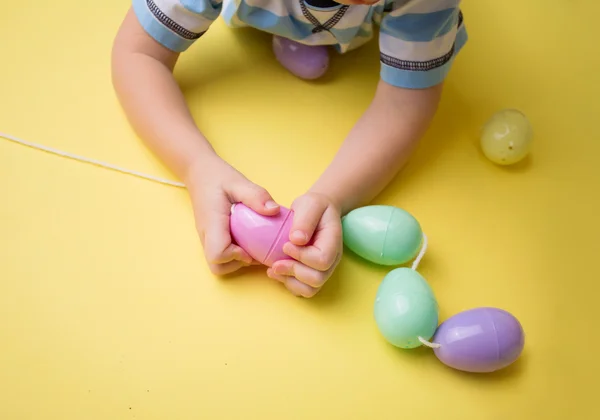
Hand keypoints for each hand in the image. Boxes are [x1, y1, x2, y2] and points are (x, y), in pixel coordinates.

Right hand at [186, 157, 279, 274]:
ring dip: (236, 260)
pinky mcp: (211, 238)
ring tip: (251, 244)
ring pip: (217, 264)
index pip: (217, 254)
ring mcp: (207, 238)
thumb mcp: (238, 182)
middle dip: (237, 264)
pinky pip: (220, 254)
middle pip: (217, 267)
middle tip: (253, 248)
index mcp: (212, 224)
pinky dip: (234, 253)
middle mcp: (207, 235)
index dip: (236, 256)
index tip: (251, 246)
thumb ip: (256, 195)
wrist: (198, 173)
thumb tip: (274, 211)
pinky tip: (247, 238)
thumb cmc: (218, 177)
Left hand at [267, 192, 342, 296]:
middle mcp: (332, 260)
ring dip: (289, 281)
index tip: (286, 245)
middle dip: (293, 272)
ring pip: (310, 289)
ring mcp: (323, 269)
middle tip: (275, 263)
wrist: (318, 211)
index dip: (302, 256)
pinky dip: (288, 284)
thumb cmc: (314, 206)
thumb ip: (305, 220)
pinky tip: (276, 272)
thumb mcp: (310, 204)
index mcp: (333, 242)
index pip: (322, 260)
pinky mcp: (312, 273)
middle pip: (317, 279)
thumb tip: (296, 240)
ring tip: (274, 270)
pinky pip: (303, 290)